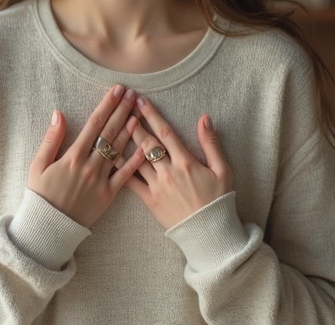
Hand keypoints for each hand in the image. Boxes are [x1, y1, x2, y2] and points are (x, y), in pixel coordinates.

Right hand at [28, 85, 148, 227]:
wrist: (48, 227)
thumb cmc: (40, 194)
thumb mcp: (38, 164)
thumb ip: (51, 139)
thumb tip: (58, 114)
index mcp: (73, 156)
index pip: (94, 123)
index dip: (107, 104)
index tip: (116, 90)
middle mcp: (89, 165)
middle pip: (110, 132)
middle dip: (122, 110)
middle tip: (132, 94)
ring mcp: (100, 180)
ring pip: (119, 150)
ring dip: (130, 130)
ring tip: (140, 112)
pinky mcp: (108, 195)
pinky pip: (125, 175)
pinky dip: (135, 160)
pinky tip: (145, 146)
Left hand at [124, 96, 232, 229]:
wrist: (209, 232)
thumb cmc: (218, 200)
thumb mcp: (223, 170)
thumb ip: (211, 143)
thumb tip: (204, 118)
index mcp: (186, 162)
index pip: (165, 132)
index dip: (152, 115)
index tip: (141, 101)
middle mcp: (169, 172)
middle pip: (147, 142)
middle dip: (134, 122)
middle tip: (122, 107)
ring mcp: (157, 186)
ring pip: (136, 160)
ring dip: (125, 141)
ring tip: (114, 126)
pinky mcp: (150, 200)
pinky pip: (131, 182)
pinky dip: (121, 168)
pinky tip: (111, 156)